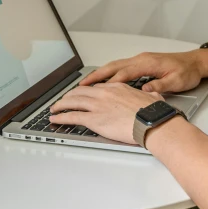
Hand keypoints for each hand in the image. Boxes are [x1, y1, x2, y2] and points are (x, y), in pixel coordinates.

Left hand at [49, 83, 164, 144]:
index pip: (96, 87)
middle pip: (80, 92)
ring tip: (54, 109)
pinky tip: (55, 119)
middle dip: (69, 96)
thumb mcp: (152, 97)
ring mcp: (97, 105)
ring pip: (73, 102)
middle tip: (63, 100)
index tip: (81, 93)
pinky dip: (61, 117)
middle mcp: (104, 93)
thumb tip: (153, 95)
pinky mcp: (94, 119)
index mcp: (117, 87)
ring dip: (61, 105)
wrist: (151, 122)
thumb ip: (149, 94)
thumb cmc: (153, 112)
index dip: (85, 90)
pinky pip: (72, 117)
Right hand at [79, 49, 207, 94]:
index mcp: (147, 63)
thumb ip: (159, 85)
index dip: (108, 82)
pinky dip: (110, 72)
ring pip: (116, 65)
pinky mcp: (143, 63)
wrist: (196, 62)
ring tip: (87, 83)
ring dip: (101, 73)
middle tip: (81, 84)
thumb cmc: (188, 72)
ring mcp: (141, 60)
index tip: (95, 90)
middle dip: (96, 75)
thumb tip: (144, 90)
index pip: (123, 73)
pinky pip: (121, 67)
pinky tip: (104, 80)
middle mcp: (141, 59)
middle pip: (114, 66)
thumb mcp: (177, 81)